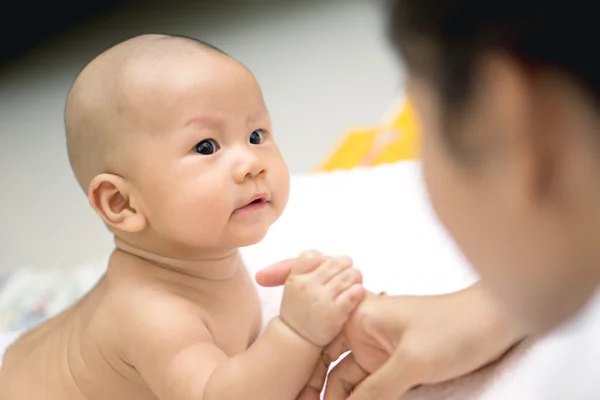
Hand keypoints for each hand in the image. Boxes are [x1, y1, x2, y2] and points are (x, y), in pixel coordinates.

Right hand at [257, 263, 525, 399]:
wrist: (498, 324)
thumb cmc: (456, 328)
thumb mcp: (412, 363)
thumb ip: (375, 391)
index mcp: (358, 316)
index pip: (313, 337)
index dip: (295, 363)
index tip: (285, 390)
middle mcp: (362, 331)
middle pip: (324, 365)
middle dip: (310, 386)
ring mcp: (378, 350)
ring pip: (344, 380)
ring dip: (334, 397)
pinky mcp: (396, 365)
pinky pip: (367, 386)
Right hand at [279, 251, 365, 346]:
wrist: (297, 339)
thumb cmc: (298, 311)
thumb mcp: (292, 286)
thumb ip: (304, 269)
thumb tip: (319, 255)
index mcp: (296, 278)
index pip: (312, 256)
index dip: (323, 259)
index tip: (327, 265)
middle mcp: (308, 286)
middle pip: (334, 263)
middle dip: (344, 265)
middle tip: (348, 270)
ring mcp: (321, 299)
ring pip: (347, 276)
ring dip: (355, 276)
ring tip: (355, 280)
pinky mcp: (335, 312)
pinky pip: (353, 293)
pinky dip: (358, 290)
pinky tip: (357, 293)